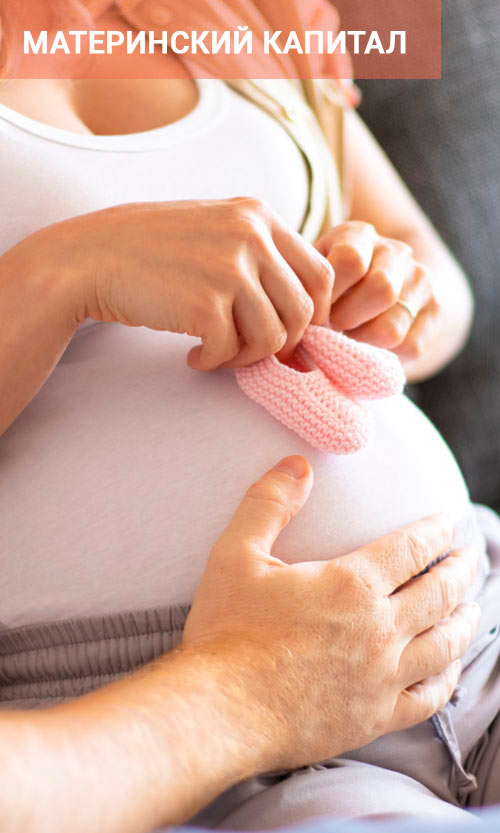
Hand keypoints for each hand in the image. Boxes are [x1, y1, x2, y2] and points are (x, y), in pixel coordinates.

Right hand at [62, 197, 332, 368]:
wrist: (92, 257)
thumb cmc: (154, 252)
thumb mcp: (216, 231)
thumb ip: (260, 258)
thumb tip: (306, 317)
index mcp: (259, 215)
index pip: (320, 274)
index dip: (315, 315)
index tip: (291, 337)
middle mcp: (252, 236)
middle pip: (302, 312)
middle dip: (281, 345)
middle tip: (249, 354)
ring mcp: (230, 269)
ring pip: (273, 338)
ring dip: (246, 357)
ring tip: (216, 353)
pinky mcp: (205, 303)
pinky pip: (231, 351)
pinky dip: (213, 362)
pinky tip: (192, 355)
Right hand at [183, 455, 479, 770]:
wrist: (221, 710)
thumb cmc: (226, 630)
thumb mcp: (236, 553)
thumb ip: (269, 503)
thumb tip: (299, 464)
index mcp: (351, 585)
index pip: (411, 549)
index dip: (435, 531)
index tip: (449, 521)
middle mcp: (379, 630)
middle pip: (438, 593)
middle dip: (460, 569)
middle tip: (472, 556)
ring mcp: (382, 677)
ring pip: (443, 644)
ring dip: (464, 620)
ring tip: (473, 607)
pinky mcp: (375, 717)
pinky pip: (428, 699)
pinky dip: (446, 679)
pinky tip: (448, 669)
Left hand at [316, 221, 441, 360]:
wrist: (379, 291)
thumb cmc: (330, 288)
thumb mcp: (312, 276)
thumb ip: (305, 289)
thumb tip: (303, 323)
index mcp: (359, 235)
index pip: (350, 260)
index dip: (329, 294)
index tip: (316, 311)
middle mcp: (396, 251)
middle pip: (381, 290)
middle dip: (348, 319)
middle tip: (334, 325)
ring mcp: (421, 278)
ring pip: (393, 327)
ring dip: (364, 340)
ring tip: (352, 335)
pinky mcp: (437, 309)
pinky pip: (410, 346)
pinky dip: (386, 354)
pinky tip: (373, 342)